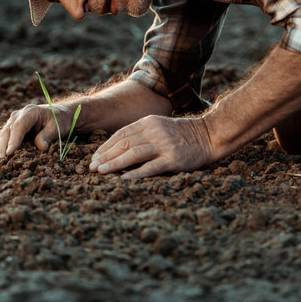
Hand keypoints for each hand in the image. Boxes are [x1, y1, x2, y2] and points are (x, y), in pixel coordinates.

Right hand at [0, 102, 74, 164]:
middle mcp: (18, 115)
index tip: (9, 154)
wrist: (60, 115)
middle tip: (0, 163)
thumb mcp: (58, 127)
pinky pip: (0, 139)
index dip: (13, 140)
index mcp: (30, 112)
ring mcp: (12, 122)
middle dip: (2, 148)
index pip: (19, 126)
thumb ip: (48, 136)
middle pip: (7, 132)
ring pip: (0, 136)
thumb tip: (41, 148)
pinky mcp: (10, 129)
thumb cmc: (60, 120)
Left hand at [89, 114, 213, 179]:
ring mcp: (163, 145)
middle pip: (124, 144)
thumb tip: (118, 149)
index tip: (95, 157)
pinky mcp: (173, 159)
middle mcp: (154, 131)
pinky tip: (123, 178)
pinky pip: (150, 167)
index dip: (105, 146)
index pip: (121, 134)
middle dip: (105, 156)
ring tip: (101, 171)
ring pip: (133, 154)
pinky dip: (135, 173)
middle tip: (92, 167)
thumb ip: (141, 134)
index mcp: (148, 122)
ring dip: (114, 163)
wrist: (208, 135)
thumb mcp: (159, 126)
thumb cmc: (181, 133)